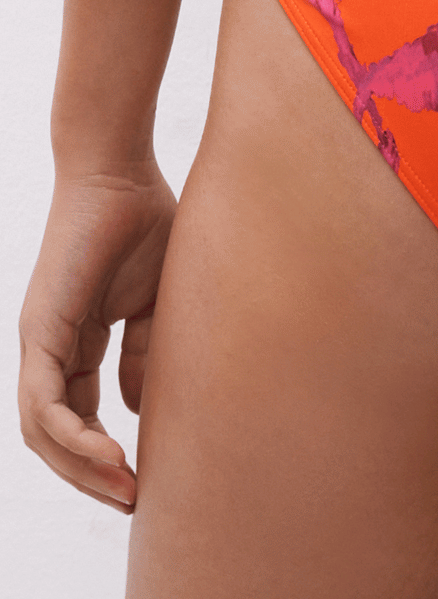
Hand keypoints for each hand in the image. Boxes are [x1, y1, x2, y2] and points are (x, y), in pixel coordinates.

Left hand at [18, 160, 176, 512]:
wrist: (119, 175)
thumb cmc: (145, 224)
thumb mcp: (157, 301)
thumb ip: (146, 351)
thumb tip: (134, 407)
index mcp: (77, 342)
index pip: (81, 417)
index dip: (108, 454)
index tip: (148, 480)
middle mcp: (49, 349)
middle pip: (57, 436)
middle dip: (94, 476)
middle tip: (136, 503)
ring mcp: (39, 342)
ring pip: (42, 432)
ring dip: (81, 469)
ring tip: (126, 489)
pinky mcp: (40, 332)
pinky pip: (44, 402)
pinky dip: (71, 436)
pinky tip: (108, 454)